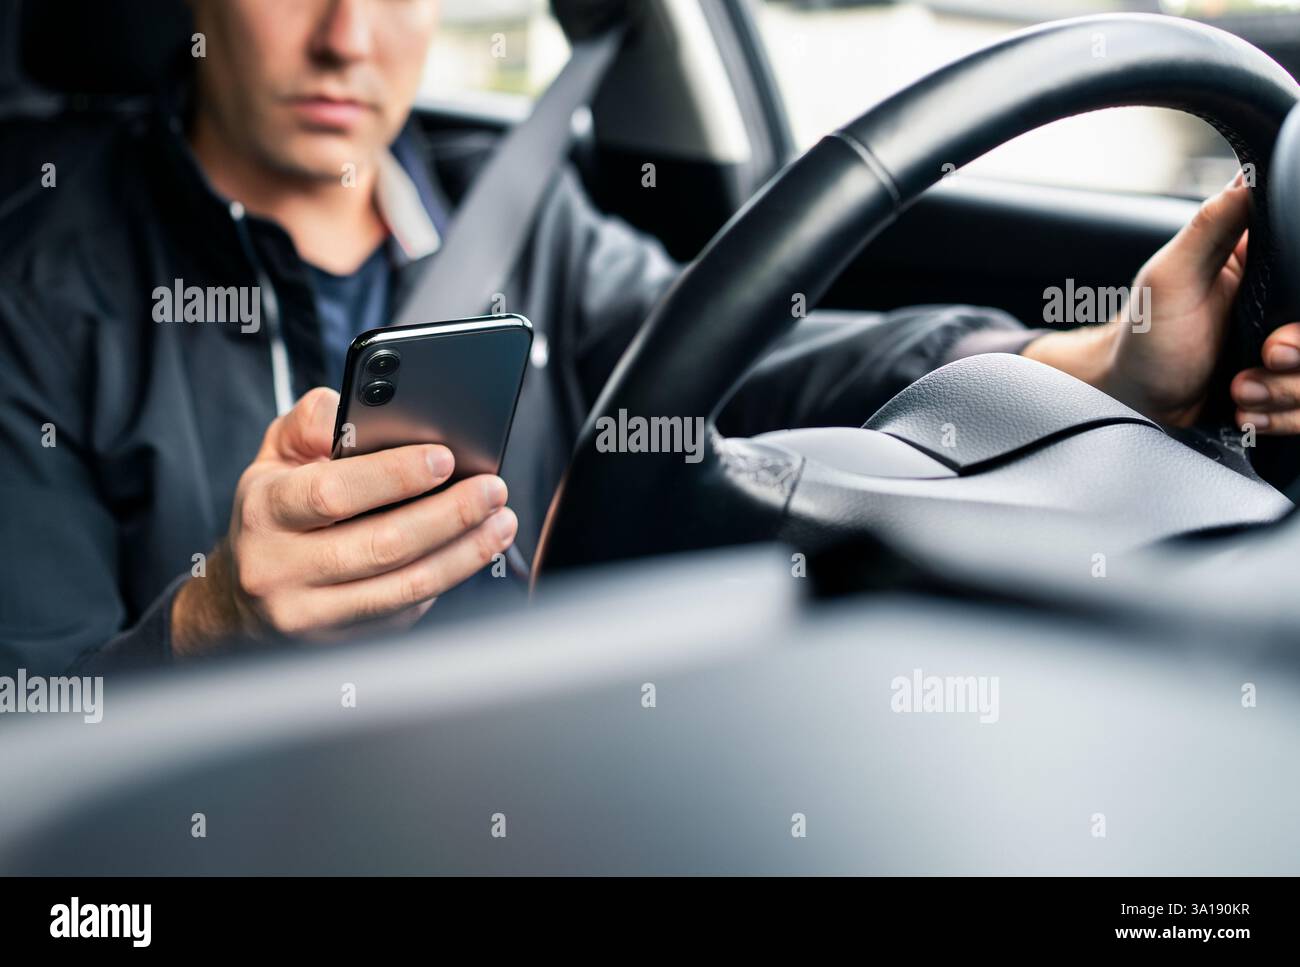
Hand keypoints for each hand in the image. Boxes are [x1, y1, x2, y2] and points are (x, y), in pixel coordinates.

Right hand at [171, 387, 517, 655]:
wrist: (243, 593)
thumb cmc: (274, 510)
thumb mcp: (276, 454)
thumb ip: (313, 422)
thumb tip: (356, 412)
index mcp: (265, 512)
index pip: (333, 493)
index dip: (394, 476)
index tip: (445, 458)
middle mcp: (280, 569)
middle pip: (381, 546)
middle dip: (449, 516)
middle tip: (492, 490)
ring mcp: (311, 614)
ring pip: (404, 587)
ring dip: (464, 554)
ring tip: (500, 523)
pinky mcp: (342, 642)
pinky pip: (407, 611)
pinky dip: (448, 579)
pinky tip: (473, 552)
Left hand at [1024, 173, 1299, 431]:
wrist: (1132, 398)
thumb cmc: (1144, 335)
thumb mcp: (1170, 277)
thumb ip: (1210, 226)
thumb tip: (1250, 173)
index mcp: (1268, 265)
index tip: (1280, 332)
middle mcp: (1287, 307)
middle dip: (1299, 357)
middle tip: (1263, 356)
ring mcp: (1290, 353)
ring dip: (1286, 391)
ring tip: (1241, 389)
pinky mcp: (1285, 391)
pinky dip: (1282, 416)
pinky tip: (1247, 410)